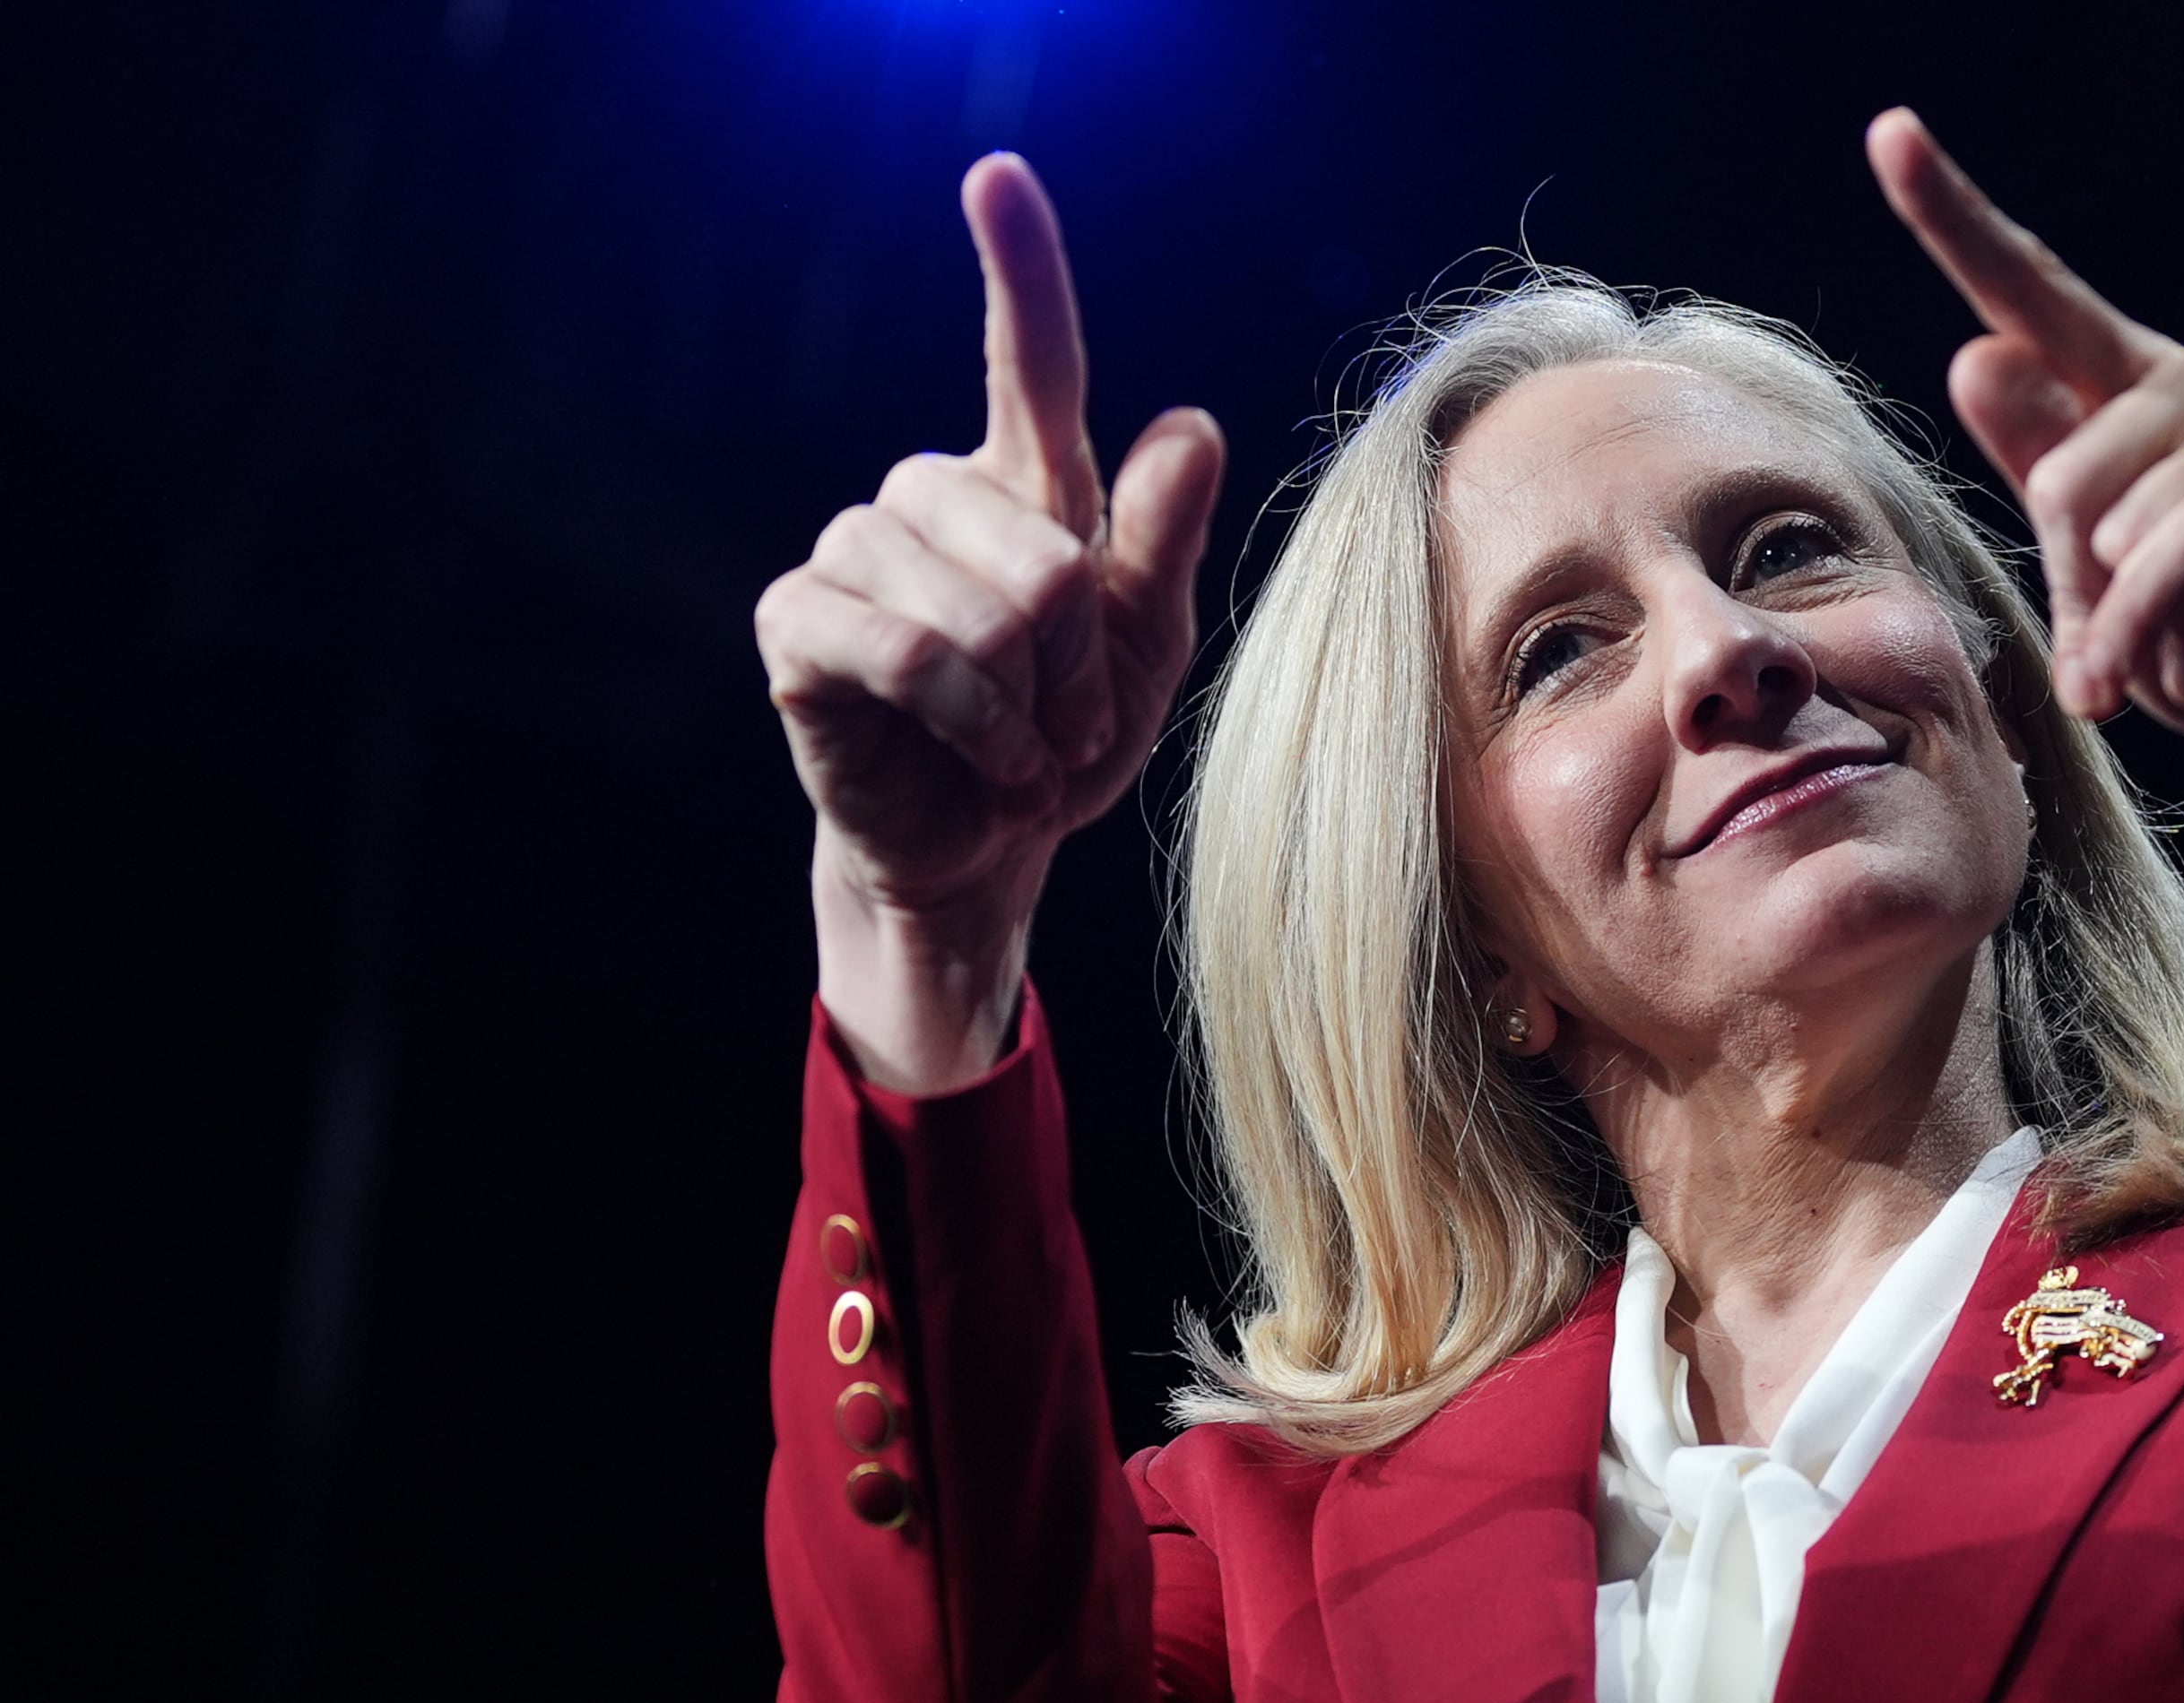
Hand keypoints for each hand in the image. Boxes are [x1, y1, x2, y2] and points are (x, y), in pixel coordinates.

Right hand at [754, 154, 1224, 1089]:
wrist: (986, 853)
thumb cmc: (1067, 743)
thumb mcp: (1148, 651)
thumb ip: (1160, 543)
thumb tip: (1190, 427)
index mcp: (1026, 487)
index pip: (1024, 360)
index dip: (1018, 268)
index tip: (997, 175)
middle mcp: (931, 498)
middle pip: (1043, 549)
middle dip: (1083, 660)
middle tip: (1075, 723)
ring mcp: (853, 552)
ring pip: (980, 607)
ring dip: (1032, 704)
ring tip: (1028, 748)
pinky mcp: (798, 622)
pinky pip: (909, 652)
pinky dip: (974, 723)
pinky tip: (985, 763)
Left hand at [1866, 110, 2183, 843]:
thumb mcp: (2099, 581)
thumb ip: (2043, 475)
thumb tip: (1978, 355)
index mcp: (2134, 385)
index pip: (2033, 293)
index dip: (1955, 217)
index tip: (1888, 134)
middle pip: (2061, 470)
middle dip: (2077, 593)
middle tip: (2121, 658)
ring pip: (2124, 516)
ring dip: (2134, 624)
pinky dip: (2165, 621)